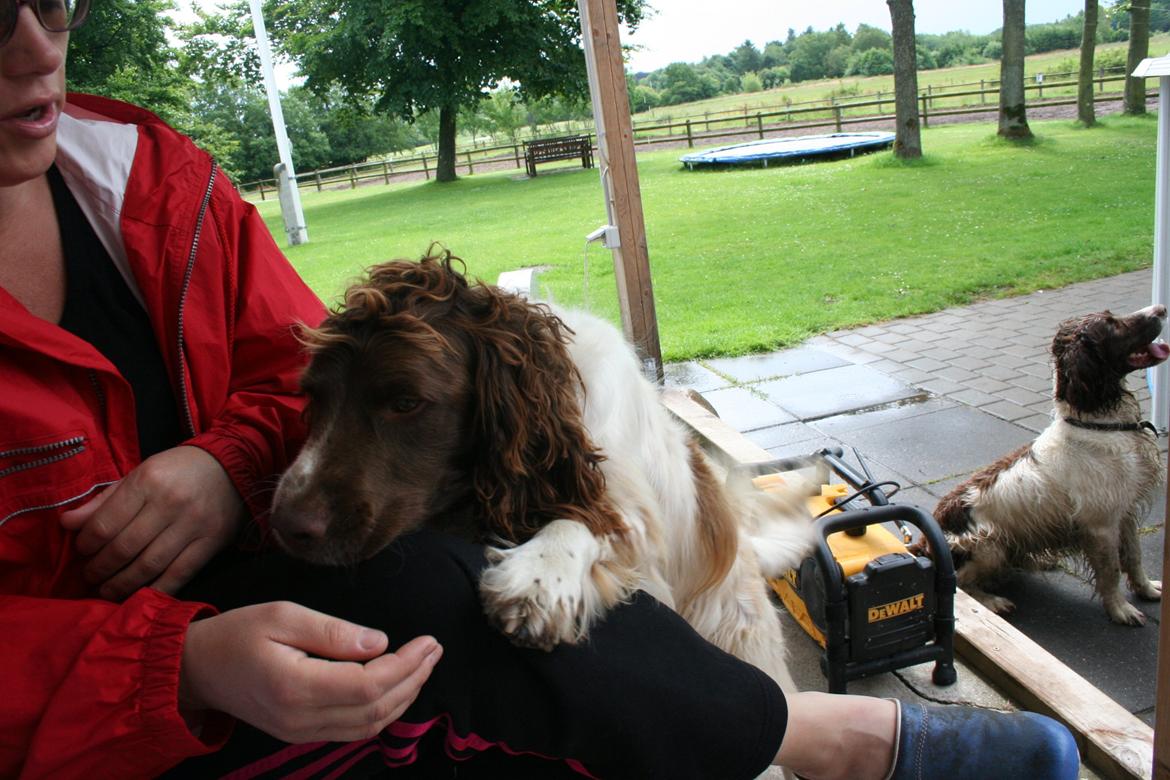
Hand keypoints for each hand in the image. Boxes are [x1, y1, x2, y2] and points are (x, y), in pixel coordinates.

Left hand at [60, 445, 244, 599]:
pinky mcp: (211, 543)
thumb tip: (67, 523)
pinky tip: (140, 594)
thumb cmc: (179, 469)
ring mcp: (193, 525)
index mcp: (148, 481)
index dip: (87, 544)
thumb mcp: (140, 473)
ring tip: (107, 589)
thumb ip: (104, 500)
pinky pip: (178, 575)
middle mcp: (170, 503)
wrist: (233, 465)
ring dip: (121, 584)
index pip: (105, 524)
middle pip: (124, 548)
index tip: (83, 551)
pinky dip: (155, 589)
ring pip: (148, 566)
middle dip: (100, 568)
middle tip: (90, 575)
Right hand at [180, 602, 442, 742]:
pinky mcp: (301, 733)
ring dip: (403, 697)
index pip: (369, 684)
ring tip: (423, 665)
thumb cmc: (238, 634)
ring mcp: (300, 732)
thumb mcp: (282, 616)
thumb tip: (379, 643)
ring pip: (368, 725)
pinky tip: (396, 685)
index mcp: (296, 686)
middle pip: (375, 709)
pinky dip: (382, 710)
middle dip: (413, 679)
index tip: (428, 640)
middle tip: (434, 649)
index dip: (406, 665)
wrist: (198, 670)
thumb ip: (332, 631)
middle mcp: (301, 719)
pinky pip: (353, 729)